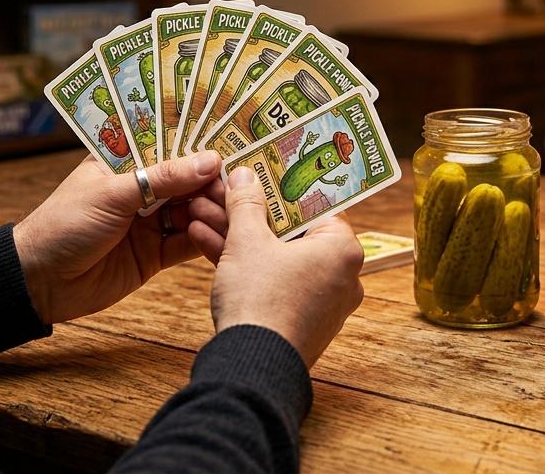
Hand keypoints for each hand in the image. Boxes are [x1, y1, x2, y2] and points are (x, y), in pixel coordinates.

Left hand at [13, 151, 228, 324]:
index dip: (199, 142)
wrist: (40, 282)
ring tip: (235, 206)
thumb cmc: (64, 223)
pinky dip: (205, 238)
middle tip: (243, 178)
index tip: (234, 137)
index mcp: (126, 162)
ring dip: (213, 209)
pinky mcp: (156, 254)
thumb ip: (163, 178)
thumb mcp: (113, 194)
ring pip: (193, 210)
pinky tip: (221, 233)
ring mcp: (150, 221)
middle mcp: (142, 189)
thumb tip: (210, 160)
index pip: (169, 144)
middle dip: (214, 179)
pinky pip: (188, 243)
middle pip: (188, 179)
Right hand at [209, 167, 363, 368]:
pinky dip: (245, 265)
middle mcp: (341, 276)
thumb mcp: (247, 242)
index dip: (281, 188)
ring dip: (238, 236)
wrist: (251, 369)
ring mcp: (322, 302)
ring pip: (276, 257)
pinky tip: (204, 243)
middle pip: (291, 231)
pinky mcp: (300, 321)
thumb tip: (244, 176)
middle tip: (221, 193)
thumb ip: (246, 204)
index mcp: (343, 249)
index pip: (316, 206)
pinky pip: (273, 281)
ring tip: (201, 214)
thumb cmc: (260, 301)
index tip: (258, 174)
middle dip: (249, 212)